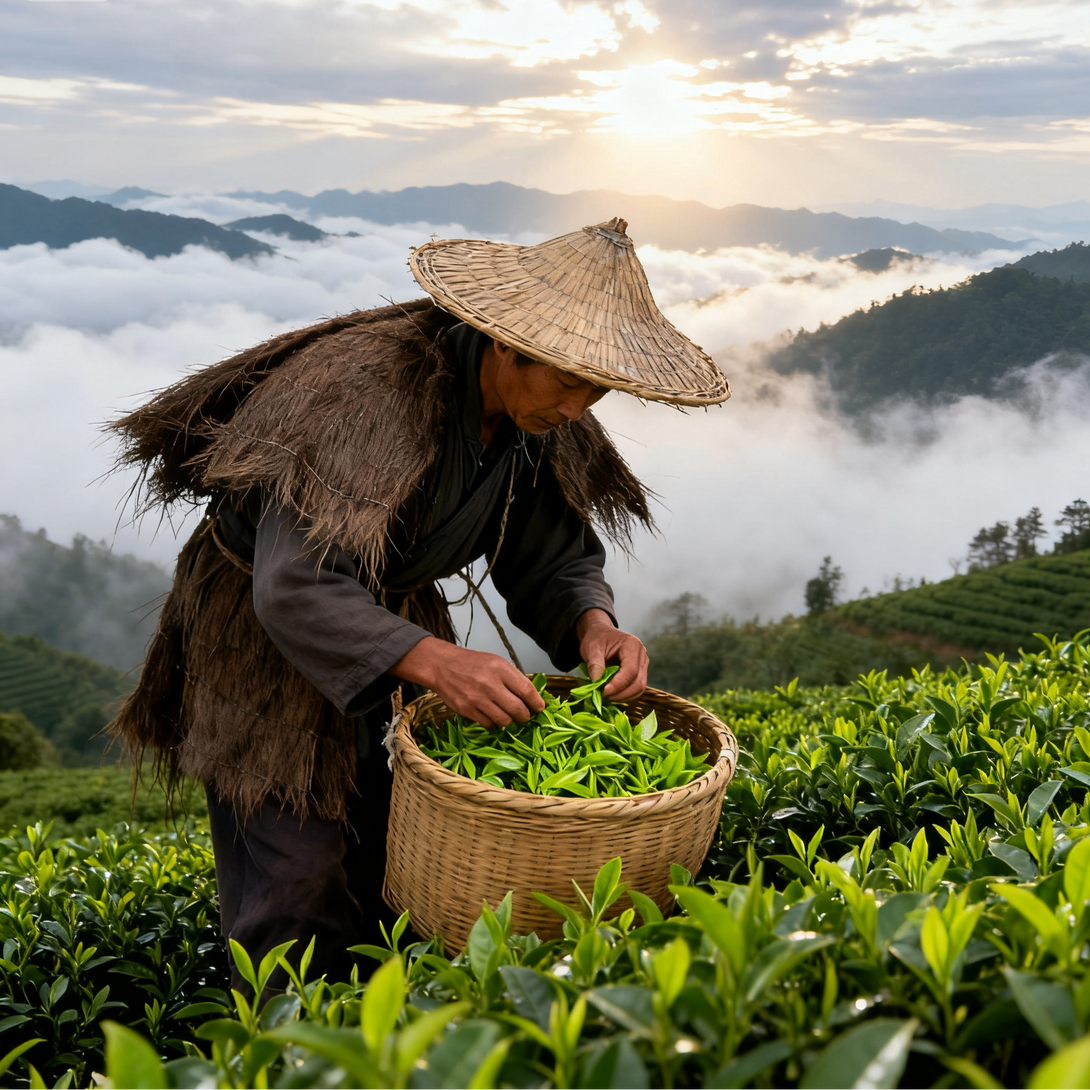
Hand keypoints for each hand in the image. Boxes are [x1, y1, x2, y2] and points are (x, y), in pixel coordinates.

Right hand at [389, 638, 544, 727]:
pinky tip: (492, 715)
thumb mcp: (495, 662)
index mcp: (500, 669)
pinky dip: (494, 723)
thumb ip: (513, 678)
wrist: (442, 666)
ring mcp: (478, 699)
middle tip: (525, 715)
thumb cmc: (472, 663)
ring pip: (504, 720)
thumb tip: (531, 696)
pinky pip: (488, 724)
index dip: (536, 702)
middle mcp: (490, 684)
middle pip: (518, 709)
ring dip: (510, 720)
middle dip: (525, 716)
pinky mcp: (467, 710)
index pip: (526, 690)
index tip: (539, 708)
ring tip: (508, 715)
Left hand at [576, 608, 648, 701]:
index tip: (604, 692)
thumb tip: (597, 680)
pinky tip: (611, 694)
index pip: (631, 670)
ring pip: (639, 688)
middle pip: (638, 682)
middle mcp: (642, 656)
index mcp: (632, 645)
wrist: (601, 635)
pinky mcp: (640, 674)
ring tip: (606, 695)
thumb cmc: (596, 639)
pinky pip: (636, 689)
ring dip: (623, 696)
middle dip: (621, 693)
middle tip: (603, 697)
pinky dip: (624, 695)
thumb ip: (594, 663)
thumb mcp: (591, 648)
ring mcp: (643, 665)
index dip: (619, 684)